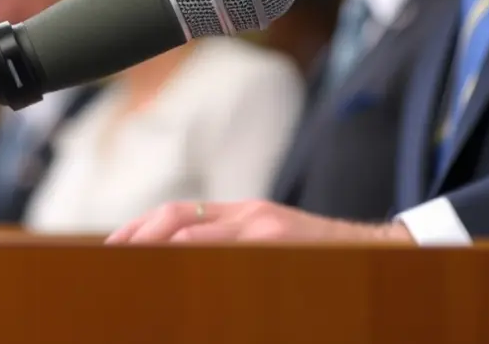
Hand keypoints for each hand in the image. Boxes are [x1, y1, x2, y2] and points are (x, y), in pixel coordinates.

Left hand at [105, 200, 415, 243]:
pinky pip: (226, 254)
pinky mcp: (280, 243)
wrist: (378, 253)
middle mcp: (249, 216)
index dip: (140, 228)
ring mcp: (264, 230)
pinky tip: (176, 274)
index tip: (112, 247)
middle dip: (137, 237)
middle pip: (176, 218)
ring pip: (194, 237)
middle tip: (110, 257)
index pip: (177, 214)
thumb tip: (183, 256)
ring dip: (158, 250)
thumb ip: (234, 243)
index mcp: (244, 214)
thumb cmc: (322, 257)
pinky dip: (196, 260)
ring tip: (129, 266)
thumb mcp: (275, 241)